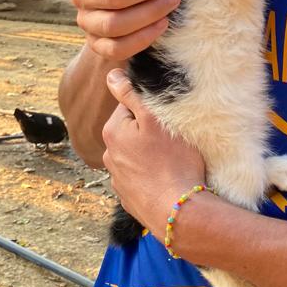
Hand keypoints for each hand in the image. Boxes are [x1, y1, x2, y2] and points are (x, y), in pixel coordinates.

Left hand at [102, 72, 205, 239]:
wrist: (178, 211)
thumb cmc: (172, 162)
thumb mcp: (154, 120)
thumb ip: (130, 95)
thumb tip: (111, 75)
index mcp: (113, 132)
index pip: (129, 106)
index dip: (150, 109)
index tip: (167, 118)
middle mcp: (108, 155)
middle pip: (131, 131)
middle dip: (148, 131)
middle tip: (172, 138)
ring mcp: (117, 179)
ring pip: (135, 155)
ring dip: (149, 154)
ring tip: (171, 160)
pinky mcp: (128, 198)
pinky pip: (139, 177)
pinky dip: (150, 175)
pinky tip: (166, 178)